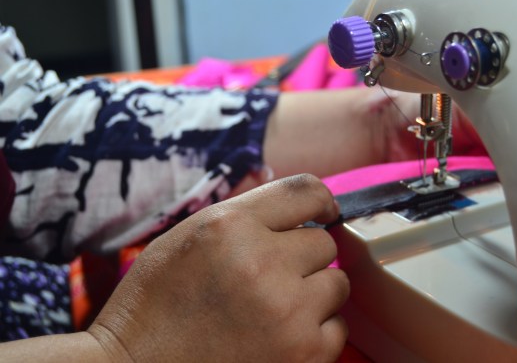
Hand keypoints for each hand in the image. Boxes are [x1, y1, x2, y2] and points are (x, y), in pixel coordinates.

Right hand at [88, 174, 348, 361]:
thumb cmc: (155, 304)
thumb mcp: (186, 237)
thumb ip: (244, 218)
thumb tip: (297, 210)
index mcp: (230, 226)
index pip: (306, 192)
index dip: (321, 201)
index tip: (324, 213)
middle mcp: (262, 263)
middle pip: (325, 243)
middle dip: (303, 257)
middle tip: (272, 276)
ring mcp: (287, 312)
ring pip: (336, 283)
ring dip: (313, 293)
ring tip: (275, 309)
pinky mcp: (303, 355)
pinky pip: (338, 328)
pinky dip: (316, 331)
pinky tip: (281, 336)